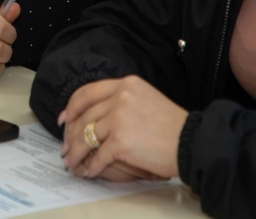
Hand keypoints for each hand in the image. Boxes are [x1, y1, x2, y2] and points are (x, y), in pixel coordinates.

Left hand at [58, 75, 186, 180]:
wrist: (192, 142)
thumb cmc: (172, 126)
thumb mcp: (146, 98)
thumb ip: (121, 100)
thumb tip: (95, 116)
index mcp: (126, 84)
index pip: (88, 92)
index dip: (72, 106)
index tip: (64, 118)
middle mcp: (121, 97)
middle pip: (85, 116)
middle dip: (71, 134)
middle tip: (65, 147)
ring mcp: (120, 118)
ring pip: (87, 136)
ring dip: (77, 152)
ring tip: (72, 161)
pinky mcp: (121, 141)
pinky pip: (99, 155)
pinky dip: (92, 166)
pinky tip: (89, 171)